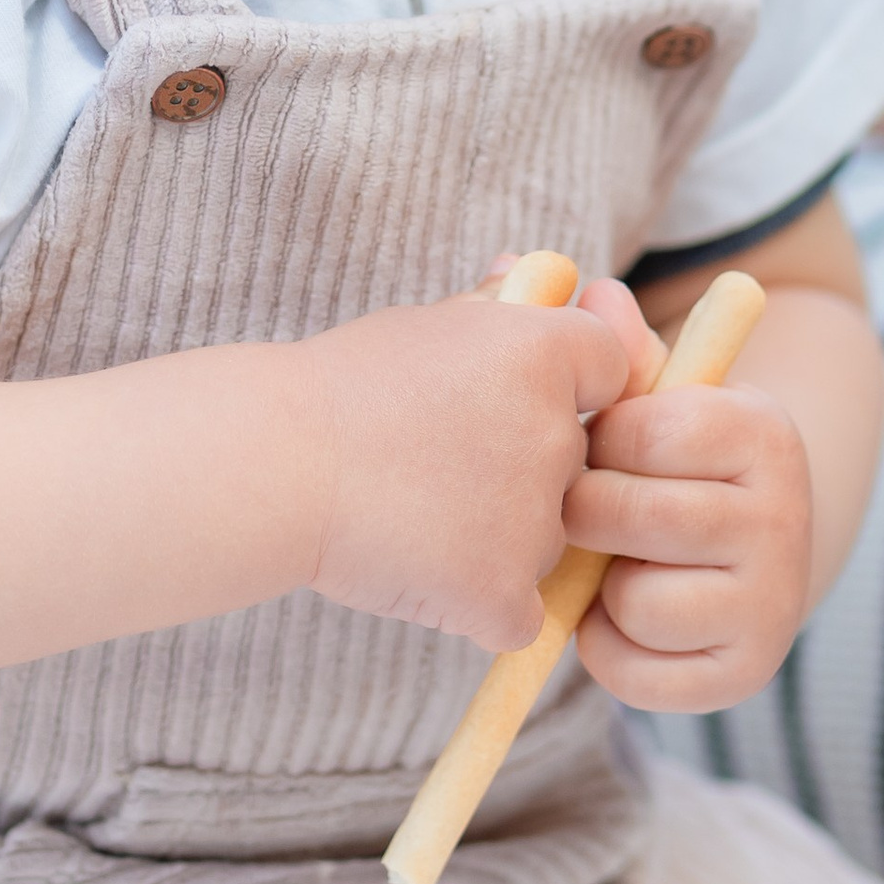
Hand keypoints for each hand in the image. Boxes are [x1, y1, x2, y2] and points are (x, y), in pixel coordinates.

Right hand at [300, 293, 631, 649]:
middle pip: (574, 466)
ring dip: (495, 539)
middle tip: (432, 464)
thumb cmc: (339, 388)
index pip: (610, 370)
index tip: (499, 401)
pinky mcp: (503, 593)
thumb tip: (533, 272)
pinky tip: (416, 571)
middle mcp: (559, 435)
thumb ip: (496, 309)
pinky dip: (474, 605)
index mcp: (546, 353)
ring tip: (409, 516)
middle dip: (519, 471)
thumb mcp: (425, 324)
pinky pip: (516, 611)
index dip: (563, 388)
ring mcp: (536, 521)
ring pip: (544, 541)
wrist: (274, 462)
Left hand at [566, 304, 816, 712]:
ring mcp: (774, 601)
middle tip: (593, 511)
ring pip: (632, 599)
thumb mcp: (654, 398)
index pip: (644, 428)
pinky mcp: (746, 673)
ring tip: (621, 563)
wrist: (743, 557)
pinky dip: (607, 647)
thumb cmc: (674, 464)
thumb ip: (616, 348)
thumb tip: (595, 292)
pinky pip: (632, 668)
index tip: (610, 443)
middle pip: (629, 516)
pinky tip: (627, 617)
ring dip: (601, 587)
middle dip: (585, 514)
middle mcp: (785, 515)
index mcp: (763, 429)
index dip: (601, 439)